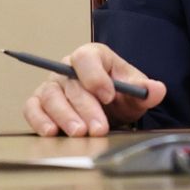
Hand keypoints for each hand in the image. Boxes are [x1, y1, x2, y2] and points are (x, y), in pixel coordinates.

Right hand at [22, 44, 165, 136]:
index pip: (87, 58)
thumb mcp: (133, 91)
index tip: (109, 96)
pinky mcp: (37, 103)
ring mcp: (51, 85)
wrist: (105, 108)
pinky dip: (39, 120)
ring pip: (51, 97)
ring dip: (65, 117)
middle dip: (86, 107)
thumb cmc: (117, 94)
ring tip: (79, 134)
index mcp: (92, 56)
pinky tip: (52, 132)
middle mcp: (67, 68)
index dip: (96, 76)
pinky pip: (32, 108)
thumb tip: (157, 90)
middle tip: (99, 128)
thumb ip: (145, 90)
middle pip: (72, 84)